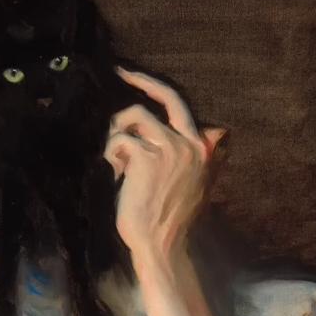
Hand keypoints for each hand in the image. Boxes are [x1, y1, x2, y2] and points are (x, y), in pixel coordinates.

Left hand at [103, 67, 226, 257]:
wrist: (160, 244)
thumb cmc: (166, 217)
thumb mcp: (190, 182)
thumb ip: (191, 155)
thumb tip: (205, 132)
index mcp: (201, 148)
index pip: (180, 104)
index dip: (153, 85)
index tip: (130, 73)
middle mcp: (191, 142)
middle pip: (166, 96)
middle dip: (140, 79)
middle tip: (118, 71)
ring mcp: (170, 147)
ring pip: (133, 116)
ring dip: (117, 136)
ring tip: (118, 162)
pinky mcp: (147, 156)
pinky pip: (118, 140)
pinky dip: (110, 154)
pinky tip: (117, 175)